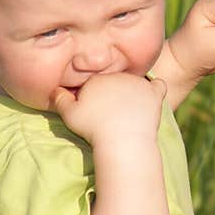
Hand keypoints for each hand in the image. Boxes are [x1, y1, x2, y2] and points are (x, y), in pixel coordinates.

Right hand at [50, 73, 166, 145]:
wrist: (122, 139)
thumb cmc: (93, 128)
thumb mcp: (69, 115)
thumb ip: (60, 99)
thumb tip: (56, 90)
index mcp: (97, 79)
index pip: (96, 84)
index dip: (95, 98)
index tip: (96, 112)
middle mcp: (118, 76)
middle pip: (115, 83)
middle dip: (114, 94)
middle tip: (113, 113)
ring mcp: (138, 84)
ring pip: (134, 83)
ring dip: (132, 92)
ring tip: (130, 111)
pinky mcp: (154, 94)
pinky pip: (158, 86)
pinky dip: (155, 90)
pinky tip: (152, 98)